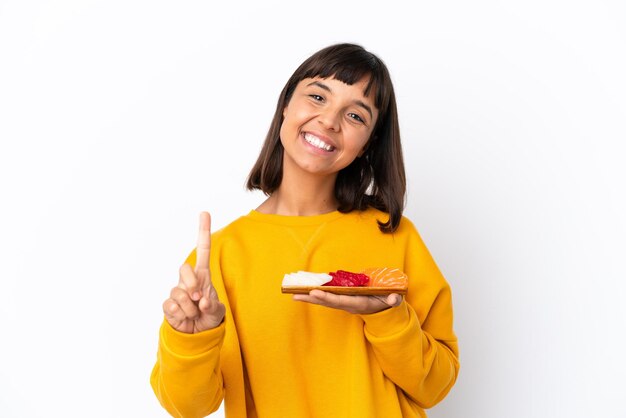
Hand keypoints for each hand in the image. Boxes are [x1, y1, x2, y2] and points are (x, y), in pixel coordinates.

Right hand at [163, 212, 225, 332]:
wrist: (197, 334)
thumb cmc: (209, 316)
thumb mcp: (217, 312)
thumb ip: (213, 306)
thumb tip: (202, 302)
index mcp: (203, 275)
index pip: (203, 250)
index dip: (203, 232)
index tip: (205, 213)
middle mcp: (188, 280)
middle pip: (184, 269)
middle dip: (192, 283)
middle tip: (199, 298)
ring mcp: (177, 291)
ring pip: (179, 292)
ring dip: (190, 307)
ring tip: (194, 314)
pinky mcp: (168, 305)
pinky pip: (171, 305)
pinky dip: (181, 314)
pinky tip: (184, 318)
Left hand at [292, 290, 402, 314]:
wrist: (383, 310)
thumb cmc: (386, 301)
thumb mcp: (392, 300)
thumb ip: (393, 300)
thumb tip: (394, 298)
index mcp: (359, 303)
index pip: (341, 300)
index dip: (327, 297)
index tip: (315, 292)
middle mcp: (348, 305)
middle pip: (328, 302)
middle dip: (313, 298)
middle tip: (297, 294)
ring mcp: (344, 303)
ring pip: (324, 301)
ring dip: (309, 298)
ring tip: (294, 295)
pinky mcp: (341, 301)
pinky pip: (326, 298)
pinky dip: (315, 295)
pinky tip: (303, 291)